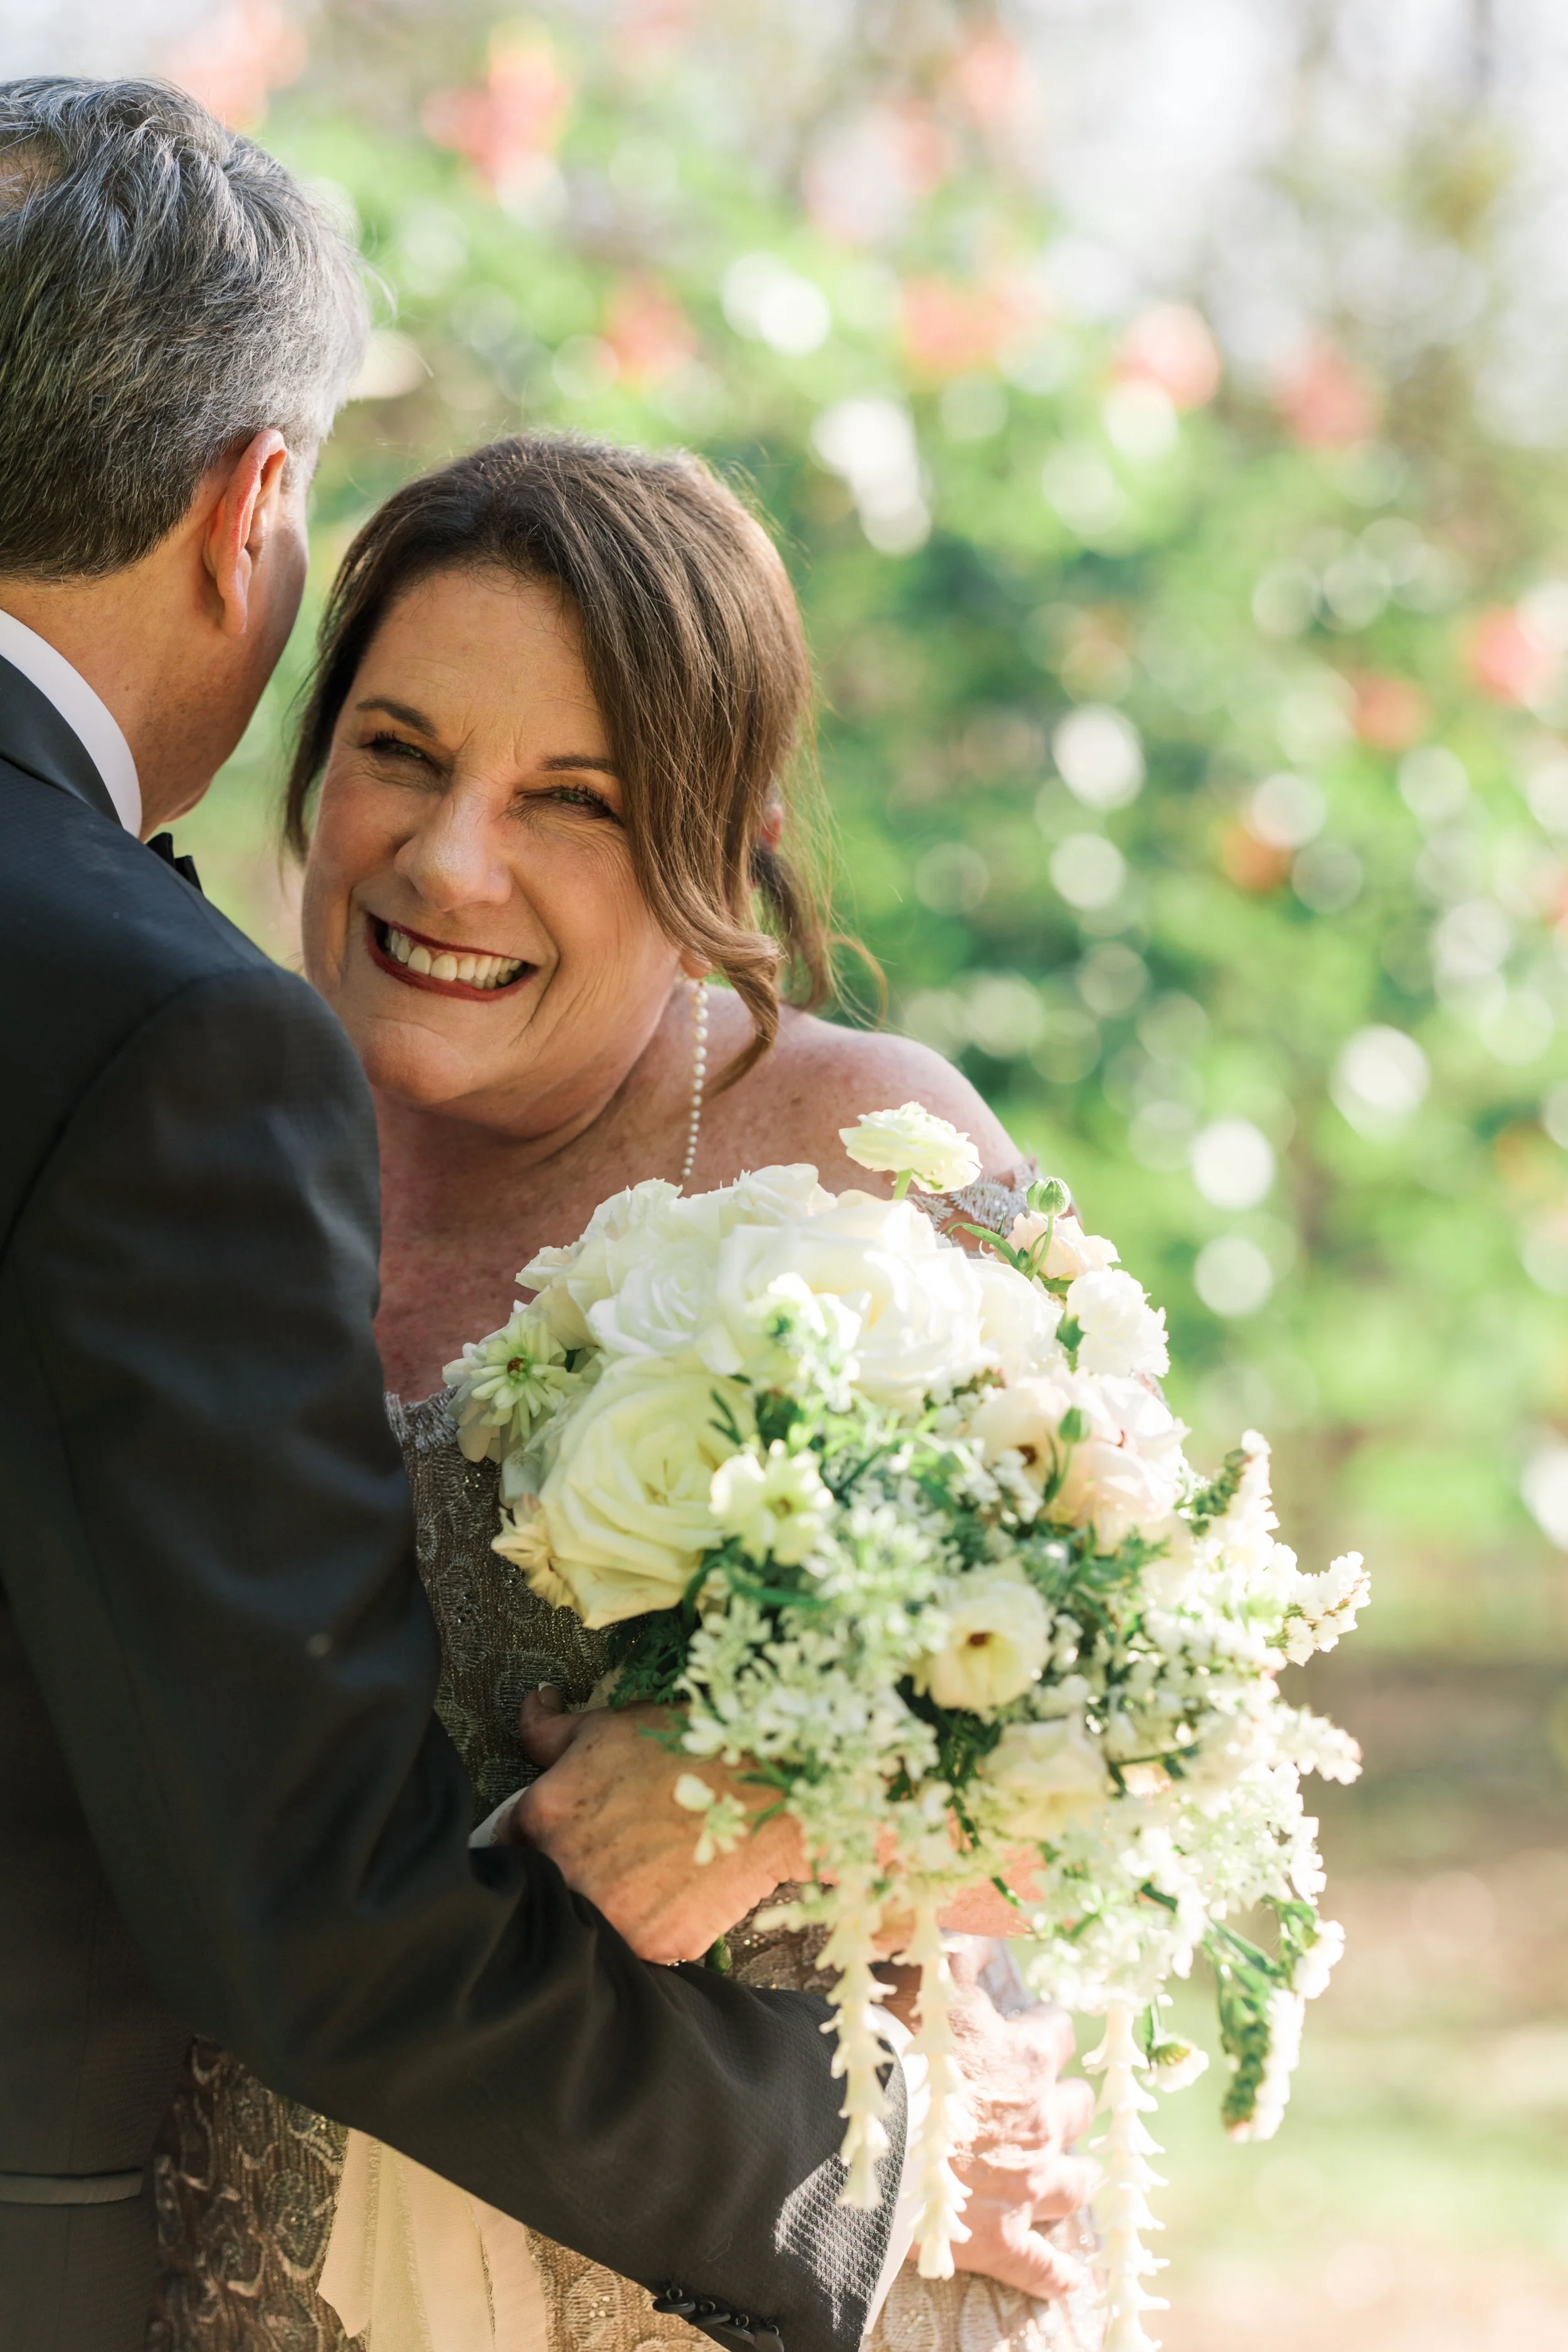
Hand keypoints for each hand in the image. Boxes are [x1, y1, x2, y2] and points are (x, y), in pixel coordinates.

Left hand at [508, 1690, 806, 1964]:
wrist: (769, 1795)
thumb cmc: (686, 1749)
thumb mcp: (608, 1726)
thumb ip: (550, 1729)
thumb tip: (531, 1705)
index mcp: (544, 1815)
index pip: (501, 1845)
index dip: (524, 1841)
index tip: (548, 1839)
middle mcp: (565, 1871)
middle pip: (541, 1888)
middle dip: (563, 1875)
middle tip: (605, 1857)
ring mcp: (608, 1915)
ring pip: (585, 1924)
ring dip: (602, 1907)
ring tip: (638, 1879)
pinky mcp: (651, 1948)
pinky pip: (633, 1947)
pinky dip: (645, 1928)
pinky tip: (670, 1897)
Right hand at [884, 1944, 1097, 2301]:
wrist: (874, 2127)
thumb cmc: (897, 2042)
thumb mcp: (931, 1971)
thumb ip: (964, 1943)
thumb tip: (989, 1919)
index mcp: (1025, 2056)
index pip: (1056, 2035)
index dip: (1044, 2033)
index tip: (1031, 2032)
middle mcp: (1039, 2120)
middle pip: (1074, 2107)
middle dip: (1066, 2103)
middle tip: (1053, 2103)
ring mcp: (1025, 2186)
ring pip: (1075, 2182)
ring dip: (1078, 2176)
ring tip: (1080, 2175)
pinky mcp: (1001, 2240)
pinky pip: (1042, 2267)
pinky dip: (1058, 2275)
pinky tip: (1072, 2281)